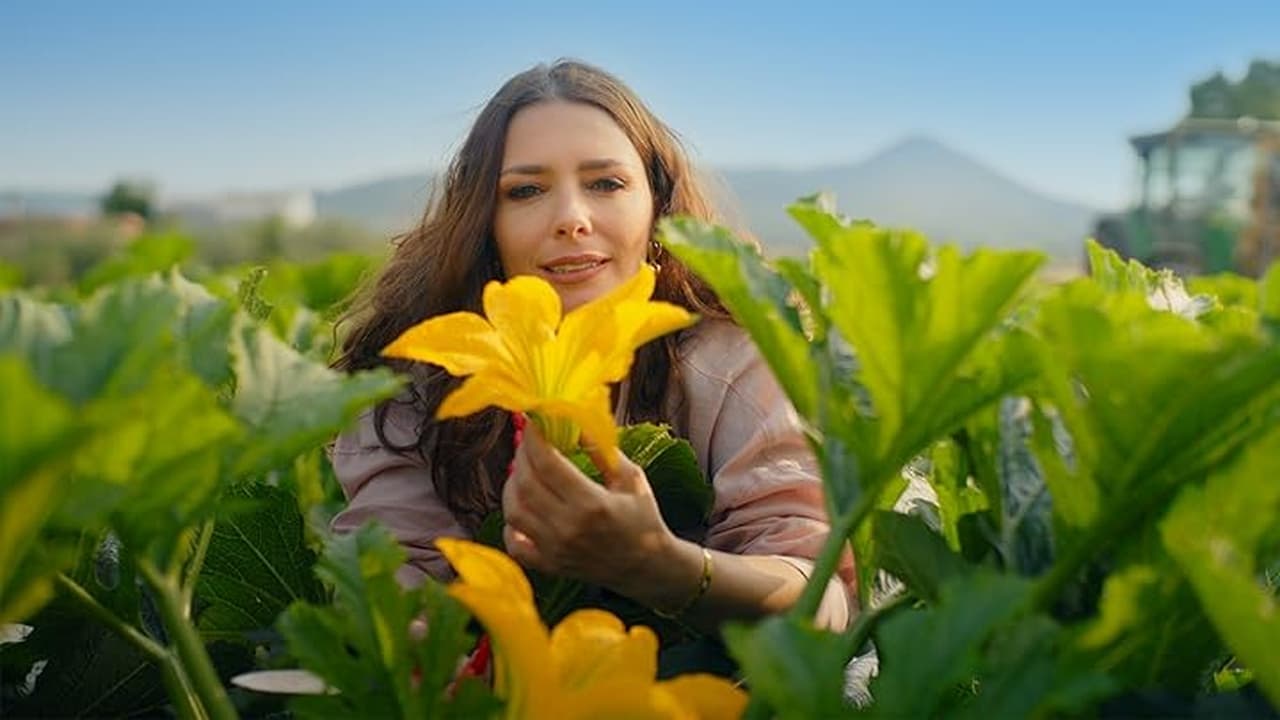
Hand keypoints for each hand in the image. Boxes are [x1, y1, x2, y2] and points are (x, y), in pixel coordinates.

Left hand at [500, 421, 676, 593]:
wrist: (648, 567)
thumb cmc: (643, 518)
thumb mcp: (631, 478)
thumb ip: (603, 450)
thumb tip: (574, 422)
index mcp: (592, 504)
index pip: (548, 463)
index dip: (534, 438)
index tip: (534, 421)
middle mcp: (568, 528)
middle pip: (526, 483)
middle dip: (522, 455)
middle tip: (529, 442)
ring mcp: (555, 550)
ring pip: (514, 510)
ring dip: (512, 484)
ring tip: (524, 470)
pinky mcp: (549, 565)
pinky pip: (514, 544)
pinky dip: (511, 523)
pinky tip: (522, 506)